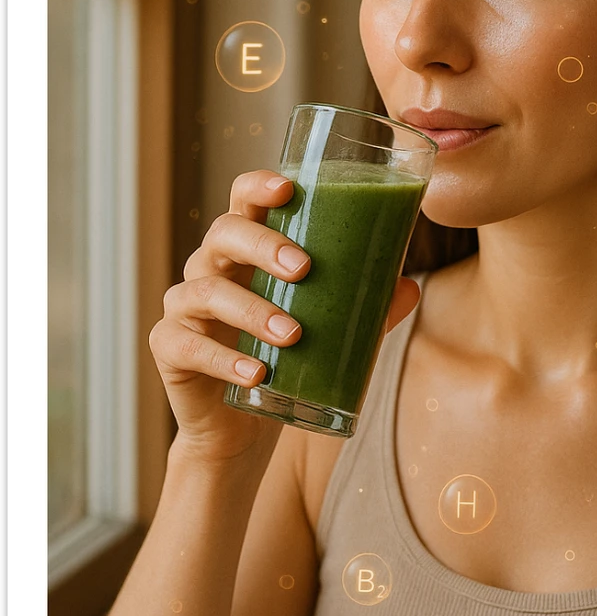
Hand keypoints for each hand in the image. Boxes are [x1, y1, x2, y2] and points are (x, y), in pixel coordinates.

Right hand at [148, 171, 419, 461]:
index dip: (258, 187)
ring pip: (208, 291)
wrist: (240, 427)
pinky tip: (256, 371)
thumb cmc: (284, 361)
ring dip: (252, 310)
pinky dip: (224, 359)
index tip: (288, 190)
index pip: (244, 202)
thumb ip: (365, 309)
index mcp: (247, 251)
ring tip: (293, 335)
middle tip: (303, 268)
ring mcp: (185, 307)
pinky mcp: (170, 348)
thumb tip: (408, 287)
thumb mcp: (329, 331)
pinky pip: (187, 345)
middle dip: (264, 245)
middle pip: (225, 234)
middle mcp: (210, 268)